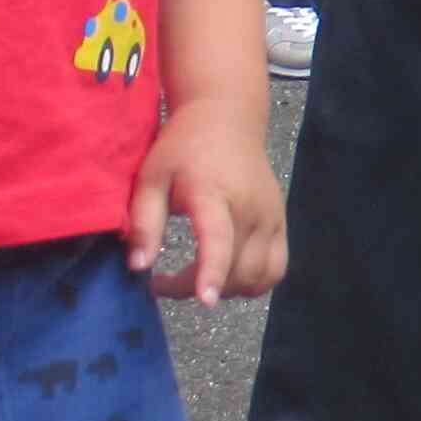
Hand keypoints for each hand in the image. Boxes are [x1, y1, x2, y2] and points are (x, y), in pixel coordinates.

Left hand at [125, 104, 286, 304]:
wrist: (227, 119)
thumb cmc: (182, 147)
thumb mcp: (152, 177)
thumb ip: (144, 221)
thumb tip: (139, 266)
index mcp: (213, 193)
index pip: (218, 238)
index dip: (212, 271)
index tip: (205, 300)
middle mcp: (250, 208)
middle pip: (236, 269)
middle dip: (198, 288)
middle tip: (166, 282)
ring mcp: (272, 217)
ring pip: (258, 276)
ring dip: (227, 289)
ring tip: (198, 278)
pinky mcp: (281, 223)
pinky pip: (276, 269)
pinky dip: (254, 283)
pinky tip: (229, 274)